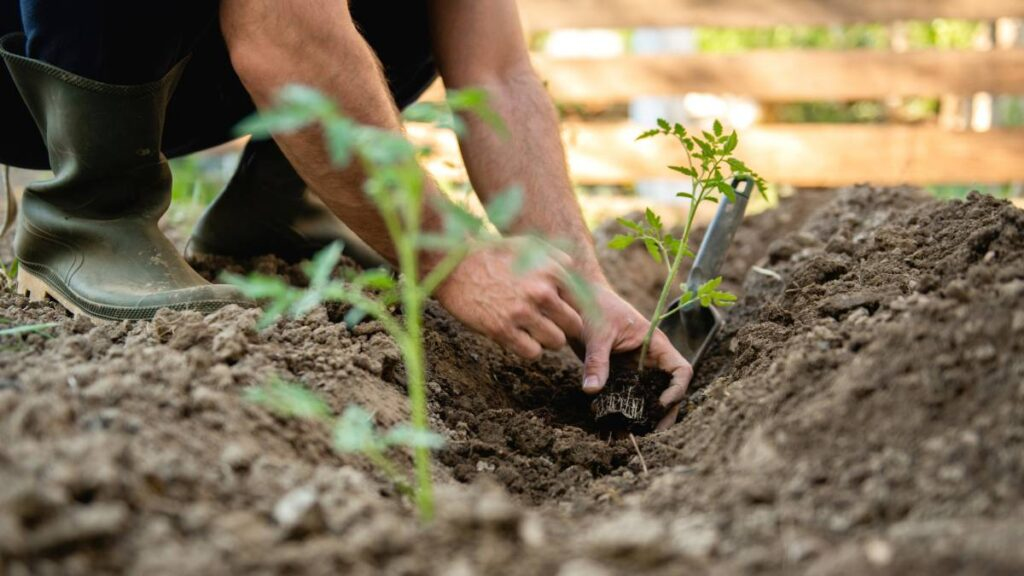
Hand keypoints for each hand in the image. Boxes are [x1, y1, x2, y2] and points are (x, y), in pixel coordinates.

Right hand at [435, 242, 582, 358]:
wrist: (454, 265)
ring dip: (547, 340)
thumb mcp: (528, 246)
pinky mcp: (502, 330)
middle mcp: (541, 292)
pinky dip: (530, 350)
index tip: (562, 312)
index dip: (574, 309)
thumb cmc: (492, 255)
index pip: (583, 302)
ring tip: (533, 332)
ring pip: (556, 342)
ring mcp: (522, 312)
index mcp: (552, 271)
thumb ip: (555, 257)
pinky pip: (533, 353)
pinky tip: (519, 338)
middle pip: (574, 325)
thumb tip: (574, 269)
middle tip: (548, 325)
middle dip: (563, 327)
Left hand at [577, 283, 692, 430]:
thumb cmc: (595, 307)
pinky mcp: (618, 376)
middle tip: (651, 434)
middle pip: (667, 391)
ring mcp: (635, 370)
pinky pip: (625, 397)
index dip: (677, 390)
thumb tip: (592, 390)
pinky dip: (622, 412)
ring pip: (647, 398)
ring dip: (642, 417)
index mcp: (655, 345)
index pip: (681, 370)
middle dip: (663, 413)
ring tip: (630, 436)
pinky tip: (612, 428)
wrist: (577, 300)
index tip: (660, 405)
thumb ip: (597, 362)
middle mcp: (649, 360)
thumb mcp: (597, 334)